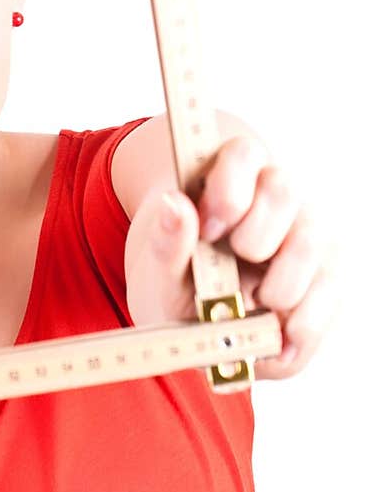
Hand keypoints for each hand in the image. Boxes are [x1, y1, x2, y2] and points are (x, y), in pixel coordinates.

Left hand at [124, 134, 337, 379]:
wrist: (204, 323)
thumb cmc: (181, 282)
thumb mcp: (161, 270)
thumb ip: (166, 241)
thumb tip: (174, 204)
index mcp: (229, 178)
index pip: (243, 154)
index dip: (229, 190)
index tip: (208, 230)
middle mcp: (275, 198)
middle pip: (283, 188)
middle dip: (255, 235)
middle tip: (234, 263)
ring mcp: (306, 234)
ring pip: (313, 239)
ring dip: (281, 283)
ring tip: (254, 304)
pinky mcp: (326, 276)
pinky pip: (331, 291)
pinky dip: (304, 322)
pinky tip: (278, 337)